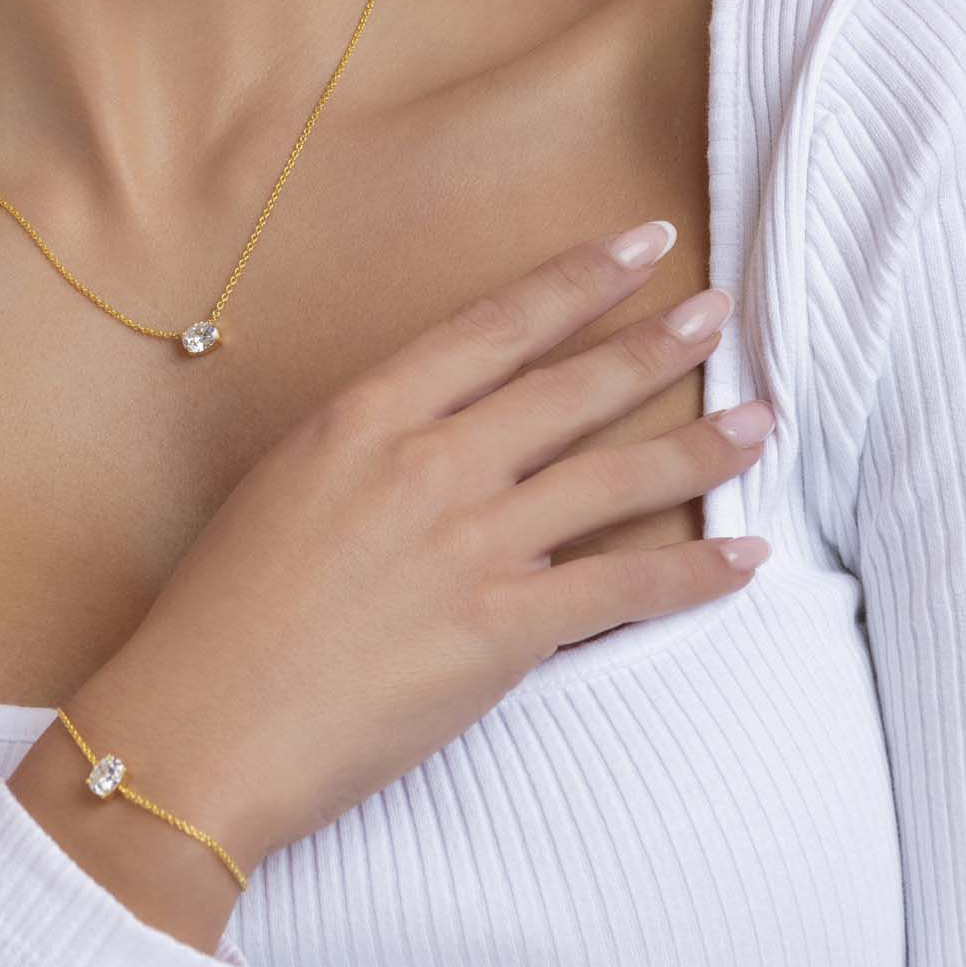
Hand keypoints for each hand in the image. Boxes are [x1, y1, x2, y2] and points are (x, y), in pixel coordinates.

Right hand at [71, 220, 772, 871]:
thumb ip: (372, 449)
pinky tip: (746, 555)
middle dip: (658, 345)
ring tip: (763, 420)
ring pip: (614, 477)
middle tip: (719, 313)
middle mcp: (429, 461)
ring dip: (700, 445)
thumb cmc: (222, 610)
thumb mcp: (285, 485)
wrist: (202, 723)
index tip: (637, 244)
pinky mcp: (501, 629)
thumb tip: (445, 440)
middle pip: (571, 388)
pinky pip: (623, 587)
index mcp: (365, 414)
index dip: (576, 280)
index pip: (495, 325)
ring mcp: (471, 543)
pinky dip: (694, 572)